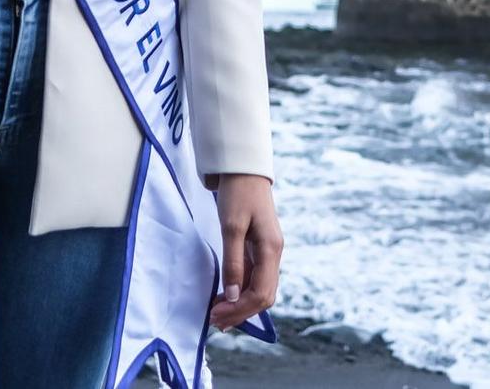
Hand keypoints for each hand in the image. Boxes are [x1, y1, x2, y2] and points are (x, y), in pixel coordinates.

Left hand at [207, 173, 281, 331]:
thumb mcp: (231, 227)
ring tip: (218, 313)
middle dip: (241, 312)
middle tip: (214, 320)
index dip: (239, 309)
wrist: (243, 169)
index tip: (215, 314)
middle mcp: (274, 254)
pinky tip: (226, 296)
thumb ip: (233, 263)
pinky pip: (255, 277)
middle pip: (264, 296)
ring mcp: (269, 251)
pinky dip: (241, 291)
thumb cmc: (237, 194)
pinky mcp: (260, 247)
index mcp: (271, 249)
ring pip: (260, 289)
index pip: (261, 293)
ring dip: (241, 304)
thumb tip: (233, 296)